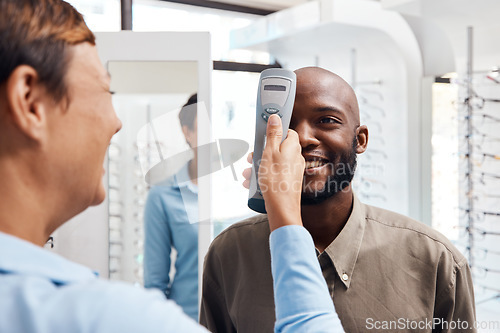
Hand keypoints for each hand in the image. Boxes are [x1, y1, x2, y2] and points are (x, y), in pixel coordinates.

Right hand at [251, 114, 304, 230]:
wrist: (282, 208)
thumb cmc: (276, 180)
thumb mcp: (269, 152)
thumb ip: (272, 134)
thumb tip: (275, 117)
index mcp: (293, 147)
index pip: (287, 132)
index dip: (274, 132)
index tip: (263, 134)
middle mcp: (295, 158)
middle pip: (277, 148)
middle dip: (261, 152)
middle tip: (251, 158)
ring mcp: (292, 171)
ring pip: (273, 163)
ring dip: (258, 166)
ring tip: (248, 174)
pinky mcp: (287, 182)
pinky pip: (273, 175)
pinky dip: (262, 177)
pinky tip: (252, 183)